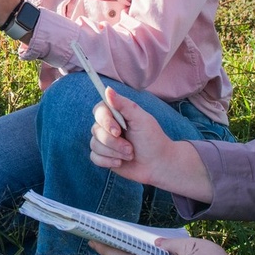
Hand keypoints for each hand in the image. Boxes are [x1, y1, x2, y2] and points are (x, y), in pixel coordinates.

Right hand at [90, 87, 212, 201]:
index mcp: (115, 114)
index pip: (98, 111)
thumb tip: (108, 89)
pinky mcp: (103, 157)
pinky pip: (95, 158)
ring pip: (95, 145)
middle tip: (130, 148)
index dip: (105, 121)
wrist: (159, 165)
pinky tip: (121, 162)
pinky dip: (108, 161)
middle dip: (114, 142)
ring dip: (114, 152)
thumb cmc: (152, 139)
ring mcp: (104, 142)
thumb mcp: (141, 119)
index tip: (118, 130)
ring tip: (130, 154)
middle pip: (96, 130)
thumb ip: (124, 105)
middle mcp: (107, 127)